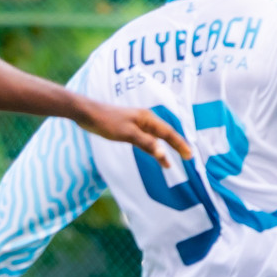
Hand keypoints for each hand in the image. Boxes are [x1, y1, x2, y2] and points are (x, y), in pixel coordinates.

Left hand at [78, 103, 193, 167]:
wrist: (87, 113)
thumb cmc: (107, 122)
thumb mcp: (127, 134)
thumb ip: (146, 144)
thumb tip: (163, 154)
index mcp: (148, 119)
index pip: (168, 133)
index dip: (180, 144)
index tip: (189, 155)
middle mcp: (145, 120)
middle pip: (165, 134)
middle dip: (176, 145)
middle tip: (188, 157)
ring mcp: (137, 124)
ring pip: (156, 138)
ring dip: (164, 149)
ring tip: (171, 163)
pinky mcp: (130, 129)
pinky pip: (147, 140)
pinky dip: (153, 148)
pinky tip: (153, 154)